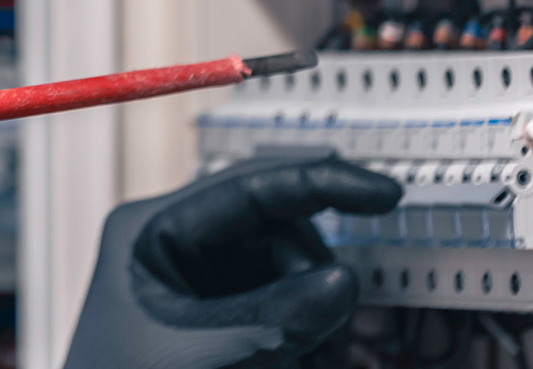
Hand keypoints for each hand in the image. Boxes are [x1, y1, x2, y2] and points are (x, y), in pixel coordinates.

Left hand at [63, 156, 401, 368]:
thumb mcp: (208, 355)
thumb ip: (279, 315)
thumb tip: (344, 281)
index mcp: (147, 231)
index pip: (247, 186)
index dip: (322, 182)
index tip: (385, 192)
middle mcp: (168, 245)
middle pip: (273, 231)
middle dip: (310, 275)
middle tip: (320, 332)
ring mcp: (191, 284)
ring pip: (283, 273)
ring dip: (309, 314)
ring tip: (298, 357)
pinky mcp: (211, 319)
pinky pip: (276, 306)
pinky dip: (298, 334)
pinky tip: (295, 359)